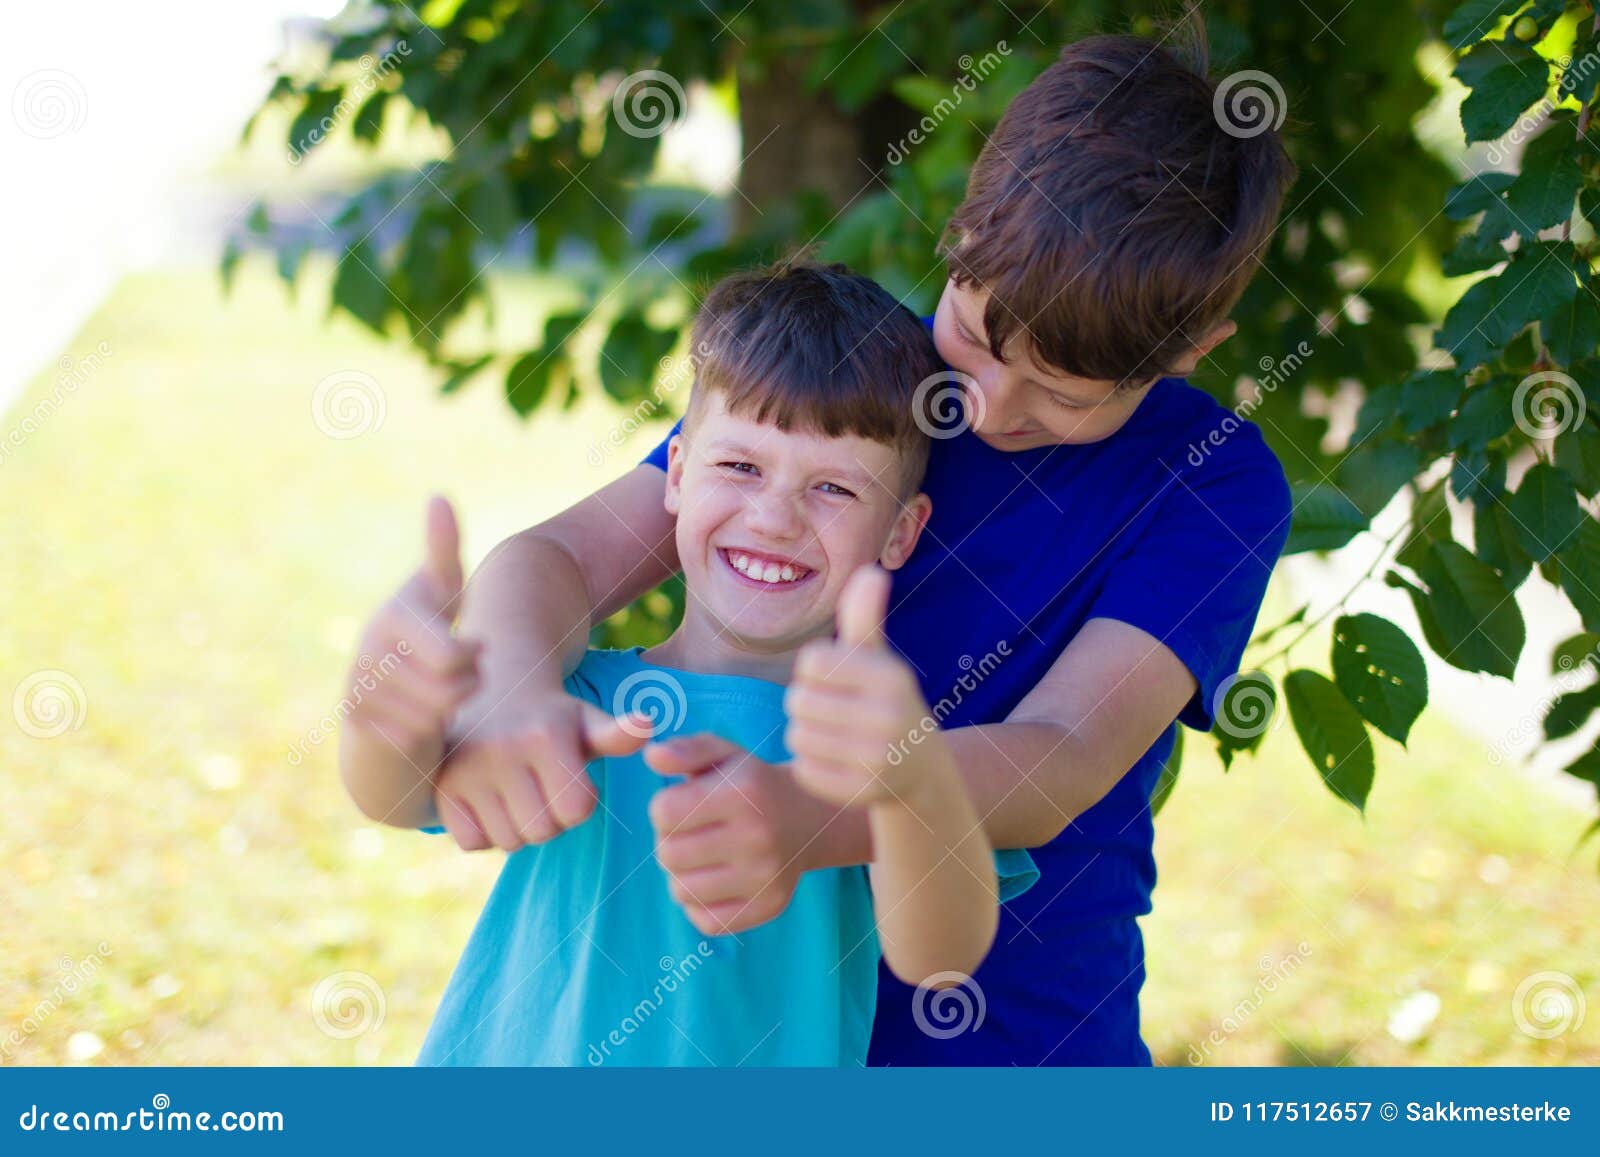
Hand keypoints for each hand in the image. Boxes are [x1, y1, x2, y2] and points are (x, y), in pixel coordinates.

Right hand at [345, 496, 482, 759]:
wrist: (387, 687)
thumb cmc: (425, 633)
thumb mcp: (440, 592)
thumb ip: (443, 549)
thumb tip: (439, 496)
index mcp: (394, 615)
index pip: (453, 658)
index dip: (474, 659)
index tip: (474, 648)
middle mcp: (367, 649)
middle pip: (451, 689)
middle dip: (467, 686)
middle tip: (457, 675)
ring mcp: (355, 685)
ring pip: (434, 716)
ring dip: (448, 709)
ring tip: (438, 692)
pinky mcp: (353, 721)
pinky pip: (413, 739)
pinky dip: (424, 733)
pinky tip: (417, 717)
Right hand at [435, 697, 647, 851]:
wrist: (491, 698)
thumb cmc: (551, 720)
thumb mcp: (586, 721)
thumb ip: (618, 734)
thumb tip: (647, 725)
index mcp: (546, 735)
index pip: (577, 810)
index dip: (579, 803)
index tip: (568, 778)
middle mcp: (503, 749)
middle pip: (543, 831)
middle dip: (549, 818)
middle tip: (539, 787)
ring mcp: (467, 770)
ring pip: (509, 842)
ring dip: (517, 828)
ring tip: (514, 793)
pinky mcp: (441, 788)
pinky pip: (472, 842)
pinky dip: (483, 832)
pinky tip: (488, 802)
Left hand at [645, 735, 826, 934]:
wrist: (808, 818)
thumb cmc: (750, 784)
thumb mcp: (722, 754)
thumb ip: (684, 750)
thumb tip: (652, 757)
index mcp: (743, 792)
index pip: (662, 812)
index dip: (664, 808)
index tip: (684, 805)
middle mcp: (758, 836)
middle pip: (668, 854)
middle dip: (670, 841)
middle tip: (693, 833)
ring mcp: (766, 876)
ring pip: (681, 891)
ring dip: (682, 875)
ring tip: (703, 857)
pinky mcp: (769, 907)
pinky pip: (705, 921)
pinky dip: (700, 904)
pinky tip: (715, 881)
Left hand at [784, 566, 932, 808]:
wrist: (920, 770)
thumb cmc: (886, 701)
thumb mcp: (879, 659)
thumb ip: (865, 617)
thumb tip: (871, 571)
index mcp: (892, 675)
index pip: (811, 660)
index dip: (815, 669)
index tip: (837, 680)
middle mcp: (889, 716)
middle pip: (798, 699)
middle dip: (807, 704)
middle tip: (834, 713)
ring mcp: (878, 758)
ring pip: (797, 736)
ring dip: (806, 735)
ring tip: (835, 737)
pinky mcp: (862, 792)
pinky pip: (803, 770)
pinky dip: (811, 767)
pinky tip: (837, 763)